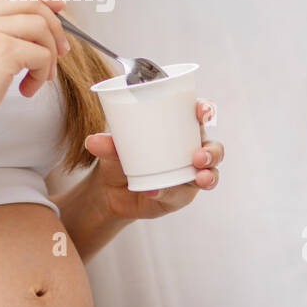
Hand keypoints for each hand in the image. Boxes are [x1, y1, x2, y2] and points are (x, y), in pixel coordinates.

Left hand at [83, 98, 222, 220]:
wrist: (110, 189)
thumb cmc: (119, 156)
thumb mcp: (113, 147)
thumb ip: (107, 143)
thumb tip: (92, 141)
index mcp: (180, 128)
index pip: (201, 115)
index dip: (207, 110)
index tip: (202, 112)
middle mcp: (191, 150)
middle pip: (214, 147)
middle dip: (212, 151)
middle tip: (198, 156)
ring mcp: (189, 175)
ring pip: (210, 174)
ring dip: (208, 176)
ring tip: (197, 177)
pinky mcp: (181, 196)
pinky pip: (182, 195)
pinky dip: (170, 193)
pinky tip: (154, 192)